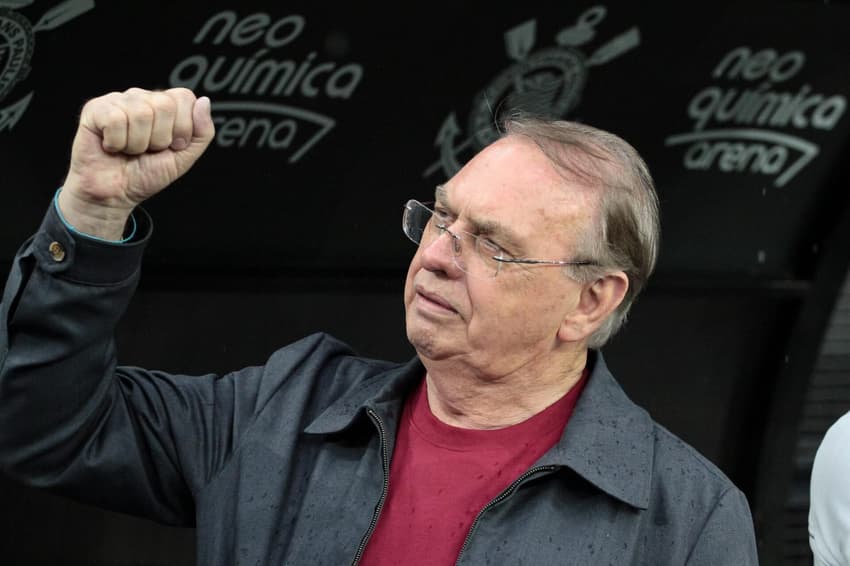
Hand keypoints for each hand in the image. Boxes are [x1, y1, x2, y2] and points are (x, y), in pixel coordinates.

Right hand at [59, 87, 214, 239]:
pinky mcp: (95, 109)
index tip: (172, 146)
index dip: (182, 128)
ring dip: (138, 144)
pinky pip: (115, 120)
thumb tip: (204, 101)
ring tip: (129, 150)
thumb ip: (202, 132)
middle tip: (148, 150)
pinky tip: (112, 146)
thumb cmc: (146, 174)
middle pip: (164, 105)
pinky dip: (117, 143)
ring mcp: (117, 100)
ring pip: (141, 114)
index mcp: (164, 105)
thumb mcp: (185, 157)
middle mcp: (141, 97)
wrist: (115, 194)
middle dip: (160, 139)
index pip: (184, 97)